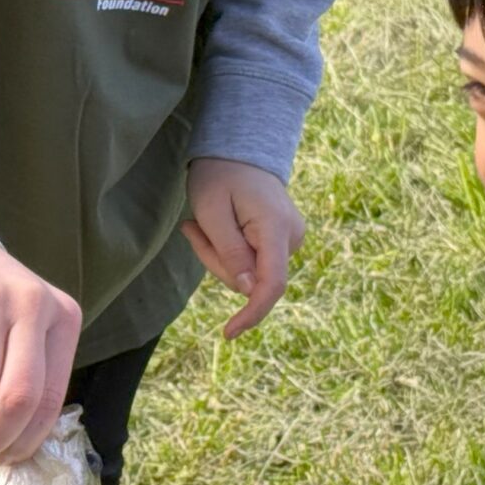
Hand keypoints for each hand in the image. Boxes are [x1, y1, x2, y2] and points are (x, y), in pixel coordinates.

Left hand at [182, 158, 304, 337]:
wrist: (239, 150)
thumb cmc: (220, 175)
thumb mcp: (212, 211)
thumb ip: (230, 252)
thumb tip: (250, 292)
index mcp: (276, 228)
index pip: (272, 284)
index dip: (252, 313)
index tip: (228, 333)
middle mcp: (292, 237)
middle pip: (251, 280)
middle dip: (216, 264)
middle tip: (191, 229)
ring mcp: (290, 240)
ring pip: (247, 274)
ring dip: (218, 257)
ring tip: (201, 223)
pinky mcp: (282, 243)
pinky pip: (250, 263)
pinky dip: (227, 253)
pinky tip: (216, 227)